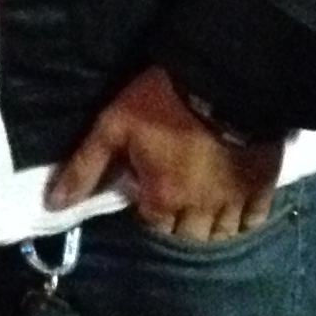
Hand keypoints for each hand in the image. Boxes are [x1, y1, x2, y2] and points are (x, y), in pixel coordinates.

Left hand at [45, 65, 283, 241]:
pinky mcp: (262, 184)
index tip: (146, 190)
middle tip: (174, 201)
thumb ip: (85, 167)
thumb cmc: (163, 101)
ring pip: (222, 233)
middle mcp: (199, 209)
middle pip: (186, 237)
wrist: (226, 78)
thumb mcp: (113, 126)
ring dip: (210, 229)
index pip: (150, 225)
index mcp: (162, 199)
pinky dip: (246, 220)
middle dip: (178, 226)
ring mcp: (234, 200)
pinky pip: (256, 218)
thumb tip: (53, 205)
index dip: (146, 209)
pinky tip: (237, 211)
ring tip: (203, 212)